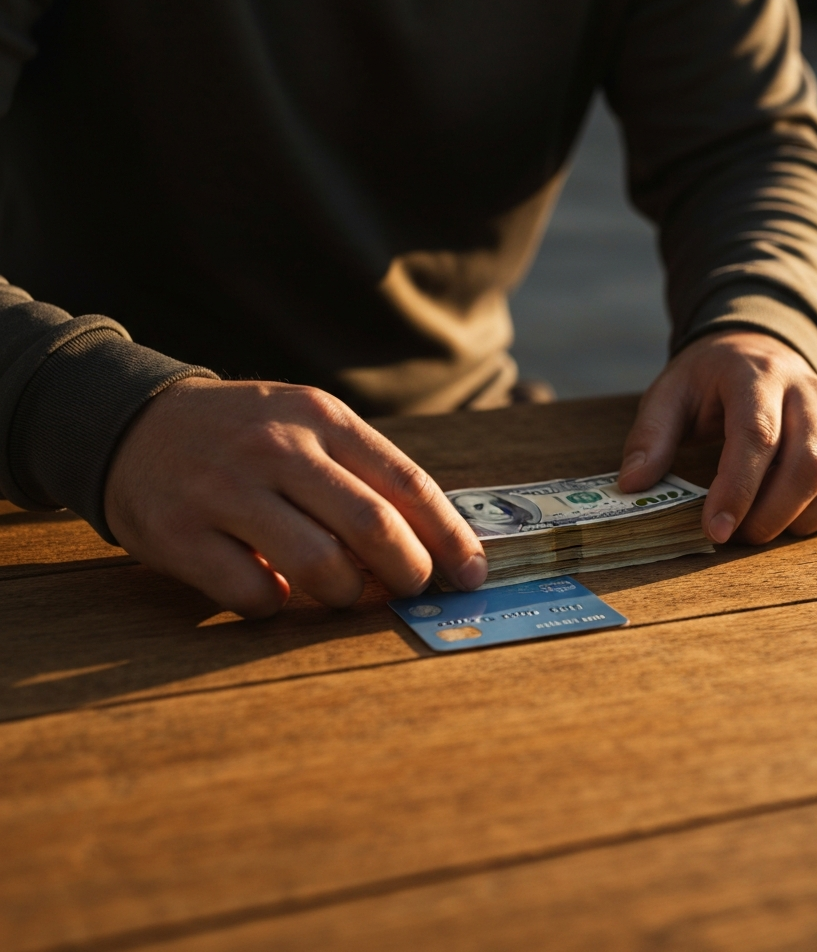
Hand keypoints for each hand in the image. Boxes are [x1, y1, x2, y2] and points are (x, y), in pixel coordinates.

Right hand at [104, 378, 487, 616]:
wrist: (135, 423)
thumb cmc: (245, 434)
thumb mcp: (307, 425)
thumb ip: (364, 473)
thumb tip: (434, 541)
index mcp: (321, 418)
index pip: (407, 483)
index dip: (449, 536)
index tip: (472, 574)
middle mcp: (278, 448)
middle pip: (372, 527)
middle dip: (408, 572)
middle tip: (413, 589)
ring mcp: (226, 490)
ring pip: (319, 566)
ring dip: (346, 596)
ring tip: (344, 593)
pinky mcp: (180, 534)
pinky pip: (254, 595)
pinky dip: (278, 606)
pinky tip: (275, 590)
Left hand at [618, 331, 816, 544]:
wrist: (756, 349)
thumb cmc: (707, 380)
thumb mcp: (668, 394)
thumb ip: (650, 436)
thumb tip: (632, 485)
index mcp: (756, 377)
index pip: (757, 437)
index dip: (737, 490)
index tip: (715, 531)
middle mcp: (809, 393)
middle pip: (811, 464)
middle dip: (772, 515)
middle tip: (737, 537)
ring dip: (810, 519)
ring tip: (768, 528)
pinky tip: (807, 517)